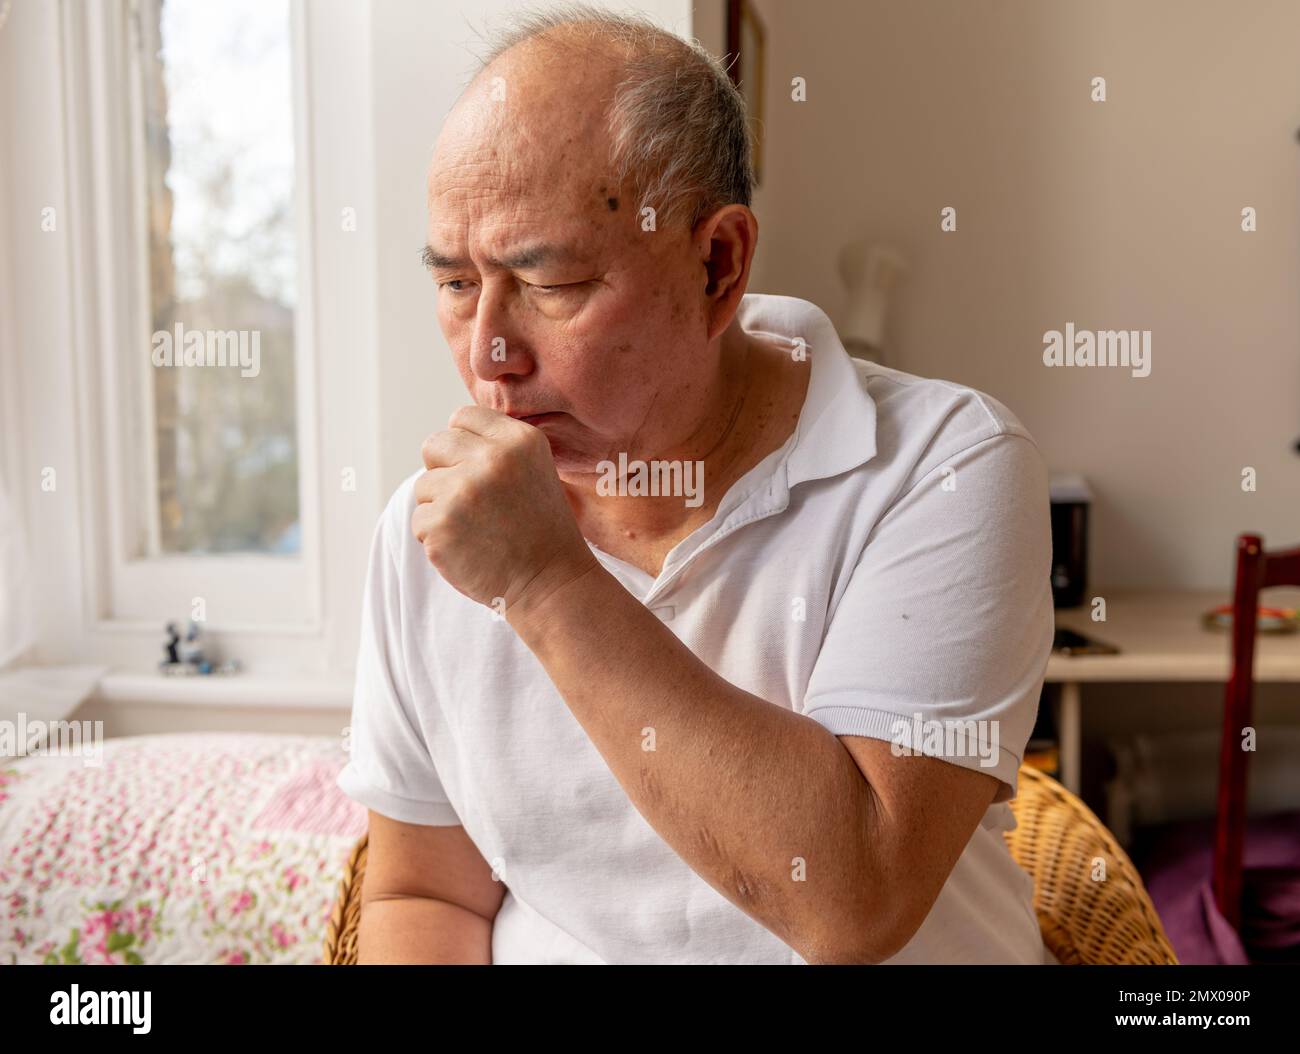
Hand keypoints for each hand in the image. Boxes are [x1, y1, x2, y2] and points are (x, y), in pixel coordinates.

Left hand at [411, 406, 597, 612]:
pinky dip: (437, 537)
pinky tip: (468, 547)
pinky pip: (420, 520)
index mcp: (519, 440)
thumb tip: (451, 435)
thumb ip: (497, 446)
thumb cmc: (541, 530)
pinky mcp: (441, 524)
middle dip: (444, 470)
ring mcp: (463, 491)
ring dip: (441, 508)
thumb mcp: (536, 470)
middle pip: (434, 444)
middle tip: (471, 501)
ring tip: (476, 529)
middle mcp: (491, 459)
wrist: (551, 583)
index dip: (464, 444)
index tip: (477, 470)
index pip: (463, 417)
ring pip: (424, 486)